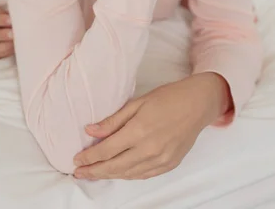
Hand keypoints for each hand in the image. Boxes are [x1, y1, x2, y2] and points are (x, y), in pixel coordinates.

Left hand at [73, 73, 229, 179]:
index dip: (89, 157)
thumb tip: (90, 130)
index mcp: (139, 131)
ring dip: (109, 175)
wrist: (198, 104)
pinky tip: (118, 172)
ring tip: (94, 174)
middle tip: (79, 172)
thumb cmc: (168, 98)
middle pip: (115, 166)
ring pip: (128, 174)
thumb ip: (113, 120)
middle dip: (94, 171)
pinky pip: (143, 175)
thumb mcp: (137, 103)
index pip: (107, 150)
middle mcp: (149, 149)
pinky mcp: (169, 165)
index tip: (77, 160)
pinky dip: (127, 175)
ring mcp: (160, 160)